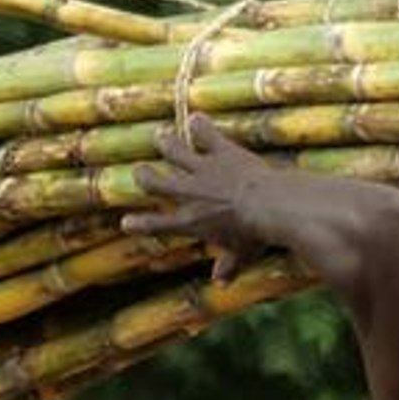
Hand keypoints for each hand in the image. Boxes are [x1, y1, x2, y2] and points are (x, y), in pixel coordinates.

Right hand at [121, 113, 274, 281]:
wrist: (271, 206)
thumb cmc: (257, 236)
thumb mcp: (242, 255)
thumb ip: (228, 266)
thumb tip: (220, 282)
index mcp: (190, 222)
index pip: (157, 225)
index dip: (139, 224)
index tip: (126, 222)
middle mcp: (189, 193)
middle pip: (154, 182)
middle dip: (145, 176)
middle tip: (140, 171)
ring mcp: (203, 169)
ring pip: (174, 151)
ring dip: (166, 143)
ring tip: (160, 136)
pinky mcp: (221, 151)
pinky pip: (205, 134)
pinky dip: (200, 125)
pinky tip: (197, 117)